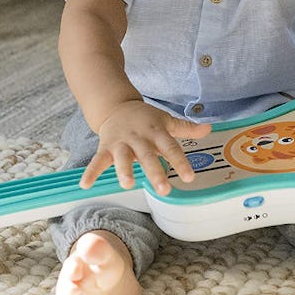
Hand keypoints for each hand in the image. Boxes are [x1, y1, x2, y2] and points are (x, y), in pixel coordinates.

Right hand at [80, 100, 210, 195]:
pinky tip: (85, 185)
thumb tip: (209, 129)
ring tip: (128, 184)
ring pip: (123, 158)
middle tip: (164, 189)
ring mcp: (121, 143)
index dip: (180, 162)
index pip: (171, 147)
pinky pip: (97, 160)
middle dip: (155, 172)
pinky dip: (91, 172)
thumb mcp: (166, 120)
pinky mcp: (105, 147)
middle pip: (148, 155)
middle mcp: (139, 138)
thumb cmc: (146, 118)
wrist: (116, 106)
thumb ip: (185, 128)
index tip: (190, 177)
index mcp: (156, 132)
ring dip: (125, 170)